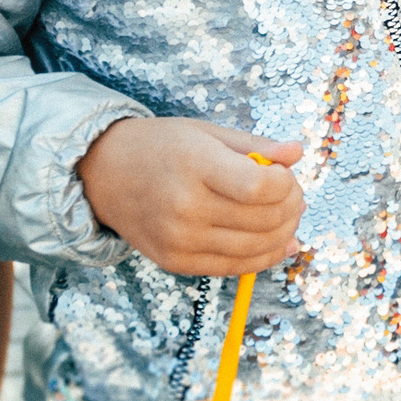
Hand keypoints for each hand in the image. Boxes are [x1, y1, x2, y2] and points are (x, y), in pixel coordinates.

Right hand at [77, 118, 305, 276]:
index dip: (286, 184)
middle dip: (292, 207)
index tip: (285, 174)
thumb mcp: (208, 133)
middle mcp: (185, 207)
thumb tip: (298, 152)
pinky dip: (265, 258)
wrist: (103, 174)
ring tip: (290, 216)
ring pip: (254, 247)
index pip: (260, 188)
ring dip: (285, 233)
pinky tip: (282, 244)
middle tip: (294, 195)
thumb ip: (256, 145)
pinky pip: (233, 267)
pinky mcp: (174, 262)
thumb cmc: (161, 146)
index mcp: (195, 165)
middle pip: (263, 220)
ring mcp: (179, 239)